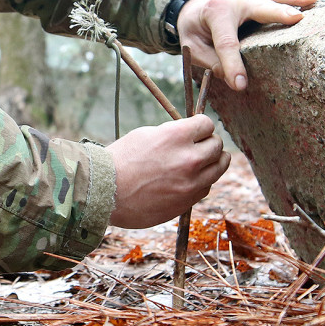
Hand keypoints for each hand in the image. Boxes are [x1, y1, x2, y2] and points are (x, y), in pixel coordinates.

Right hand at [106, 116, 229, 228]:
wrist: (105, 192)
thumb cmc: (121, 160)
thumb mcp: (145, 135)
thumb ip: (172, 134)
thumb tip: (190, 135)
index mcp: (176, 137)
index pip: (207, 124)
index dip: (200, 125)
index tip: (196, 129)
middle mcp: (189, 159)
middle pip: (217, 145)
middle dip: (208, 142)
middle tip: (199, 144)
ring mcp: (191, 183)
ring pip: (220, 167)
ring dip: (212, 161)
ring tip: (201, 161)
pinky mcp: (188, 201)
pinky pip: (206, 186)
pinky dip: (201, 180)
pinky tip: (187, 178)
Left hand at [176, 0, 317, 90]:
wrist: (193, 7)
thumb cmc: (195, 29)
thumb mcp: (192, 47)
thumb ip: (211, 61)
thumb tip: (234, 79)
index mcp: (215, 13)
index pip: (227, 42)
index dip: (233, 64)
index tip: (240, 84)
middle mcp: (235, 0)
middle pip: (259, 9)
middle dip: (277, 14)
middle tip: (296, 19)